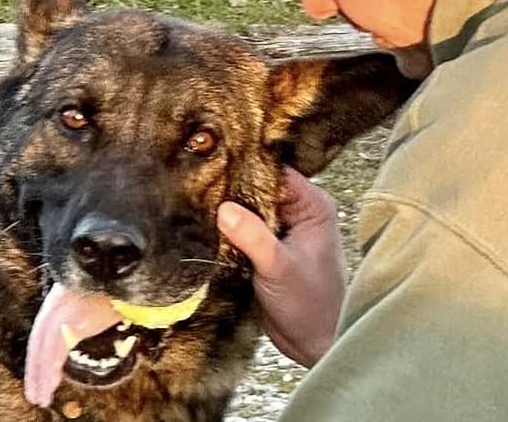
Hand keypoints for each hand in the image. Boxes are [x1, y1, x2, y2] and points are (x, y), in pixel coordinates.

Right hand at [216, 168, 345, 366]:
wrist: (313, 343)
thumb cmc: (310, 304)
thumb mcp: (279, 267)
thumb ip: (253, 236)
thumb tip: (223, 208)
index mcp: (313, 206)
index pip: (276, 172)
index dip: (246, 168)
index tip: (214, 164)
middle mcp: (299, 212)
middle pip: (258, 187)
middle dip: (231, 189)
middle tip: (198, 182)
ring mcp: (281, 230)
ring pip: (247, 209)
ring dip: (226, 211)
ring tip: (194, 202)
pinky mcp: (266, 248)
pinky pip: (241, 230)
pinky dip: (226, 231)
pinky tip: (203, 226)